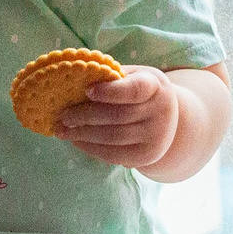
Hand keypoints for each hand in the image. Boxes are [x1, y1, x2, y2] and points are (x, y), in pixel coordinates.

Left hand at [58, 67, 184, 170]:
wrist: (169, 120)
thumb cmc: (141, 91)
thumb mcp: (133, 77)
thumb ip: (110, 77)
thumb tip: (72, 81)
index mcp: (156, 86)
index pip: (134, 90)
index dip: (109, 91)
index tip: (86, 91)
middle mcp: (161, 112)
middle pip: (117, 116)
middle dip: (85, 116)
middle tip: (62, 116)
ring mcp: (155, 137)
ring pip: (112, 137)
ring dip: (82, 135)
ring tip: (62, 130)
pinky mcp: (146, 156)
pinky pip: (113, 154)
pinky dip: (90, 148)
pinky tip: (77, 140)